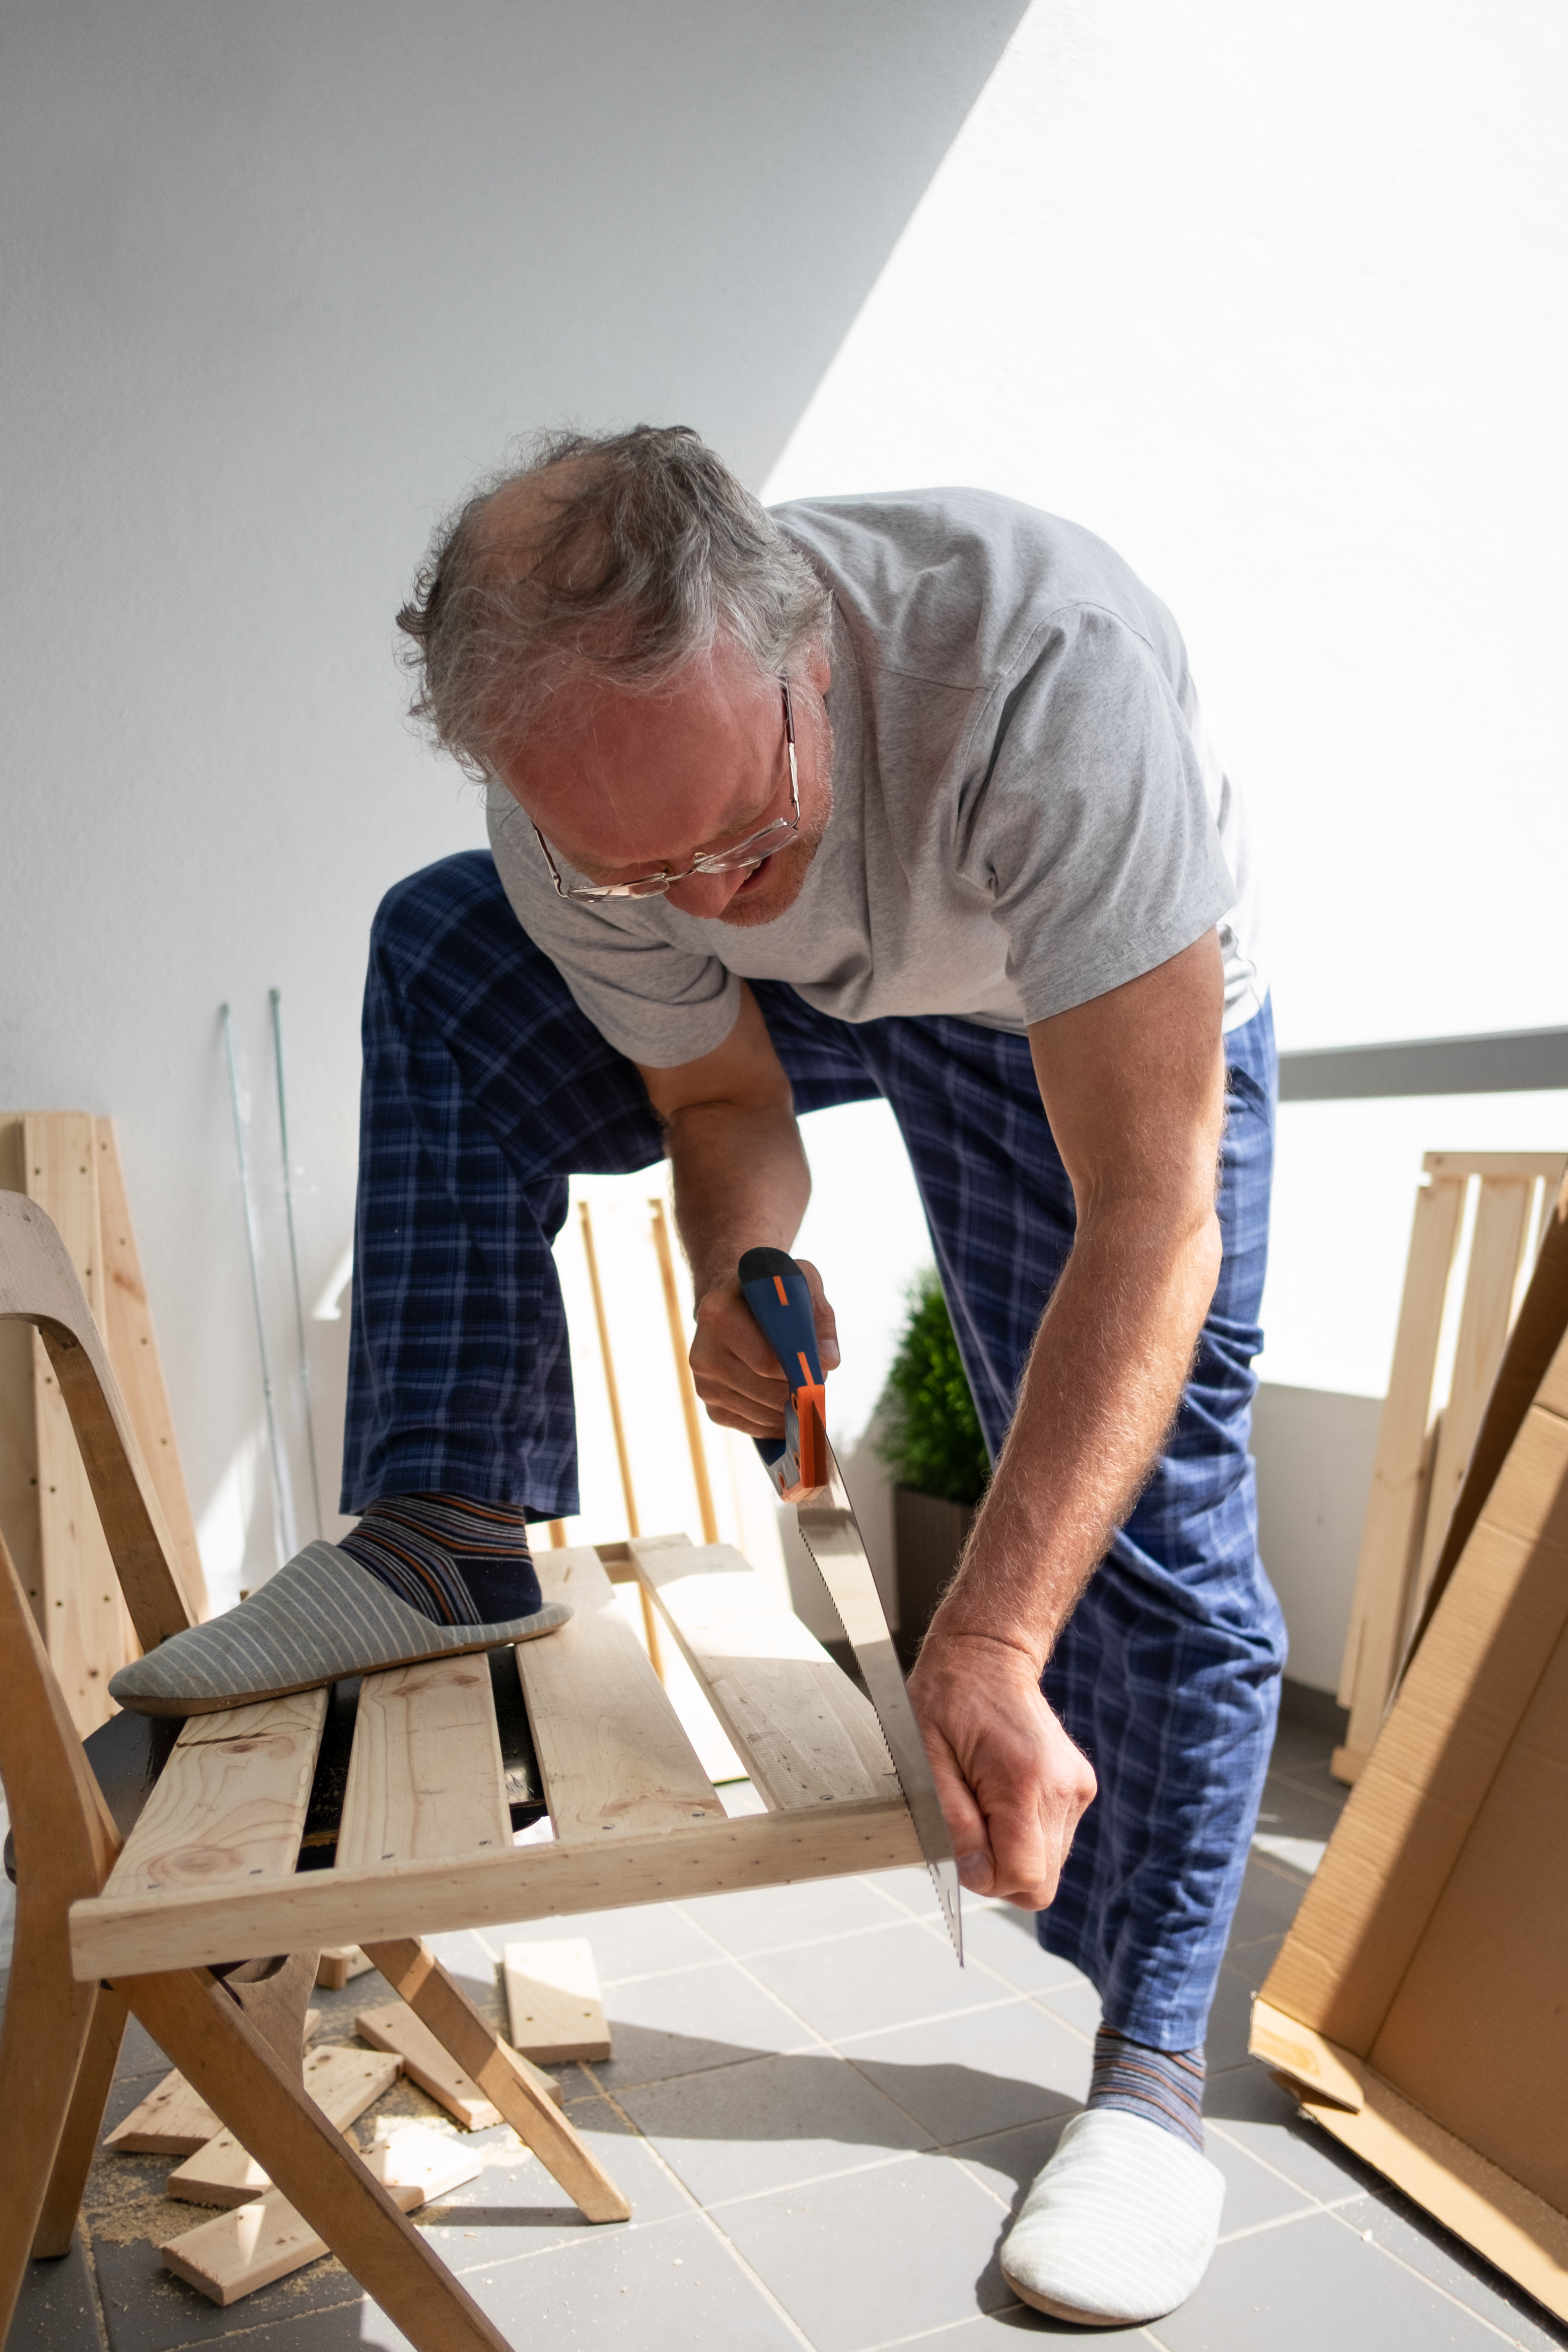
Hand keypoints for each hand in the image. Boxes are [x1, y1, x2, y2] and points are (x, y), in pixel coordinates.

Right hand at [689, 1258, 839, 1436]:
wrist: (733, 1304)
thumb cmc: (769, 1294)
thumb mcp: (797, 1285)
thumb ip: (817, 1317)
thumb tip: (828, 1361)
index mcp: (717, 1314)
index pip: (766, 1360)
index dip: (799, 1368)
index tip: (819, 1366)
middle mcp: (703, 1351)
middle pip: (767, 1391)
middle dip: (798, 1389)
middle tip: (815, 1377)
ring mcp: (704, 1383)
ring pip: (763, 1413)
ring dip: (790, 1406)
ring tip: (800, 1384)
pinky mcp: (712, 1407)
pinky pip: (754, 1427)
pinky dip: (777, 1420)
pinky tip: (784, 1400)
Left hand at [906, 1628, 1095, 1907]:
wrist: (987, 1654)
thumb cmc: (948, 1699)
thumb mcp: (927, 1760)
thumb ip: (953, 1823)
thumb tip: (975, 1874)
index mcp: (1024, 1780)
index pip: (1024, 1876)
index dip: (987, 1877)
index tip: (962, 1843)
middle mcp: (1061, 1788)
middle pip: (1042, 1881)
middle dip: (1001, 1869)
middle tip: (971, 1823)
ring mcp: (1076, 1787)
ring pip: (1050, 1865)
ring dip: (1013, 1850)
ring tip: (985, 1800)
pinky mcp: (1079, 1786)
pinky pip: (1054, 1839)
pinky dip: (1026, 1833)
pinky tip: (1003, 1794)